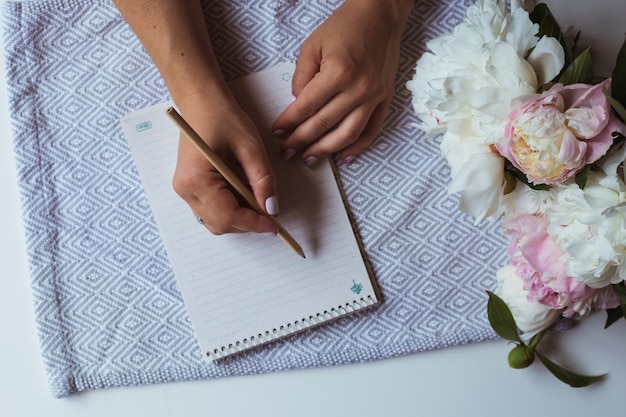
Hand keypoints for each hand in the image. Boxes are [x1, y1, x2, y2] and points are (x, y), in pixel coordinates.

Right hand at [172, 91, 278, 234]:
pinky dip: (231, 208)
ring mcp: (185, 190)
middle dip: (248, 222)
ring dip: (239, 216)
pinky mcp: (189, 188)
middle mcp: (186, 189)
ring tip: (256, 196)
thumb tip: (271, 208)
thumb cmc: (223, 117)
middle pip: (221, 224)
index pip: (228, 216)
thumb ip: (263, 180)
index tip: (275, 226)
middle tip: (270, 210)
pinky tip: (243, 192)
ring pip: (216, 221)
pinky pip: (212, 210)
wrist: (201, 102)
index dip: (254, 224)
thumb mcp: (250, 146)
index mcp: (197, 178)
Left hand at [272, 0, 412, 164]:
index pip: (306, 107)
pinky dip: (358, 147)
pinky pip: (371, 130)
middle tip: (286, 152)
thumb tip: (299, 105)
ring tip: (309, 158)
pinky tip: (342, 157)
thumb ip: (302, 77)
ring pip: (347, 134)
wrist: (380, 16)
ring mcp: (374, 97)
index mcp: (338, 73)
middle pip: (324, 125)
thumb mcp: (312, 45)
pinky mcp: (385, 99)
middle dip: (301, 142)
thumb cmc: (345, 27)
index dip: (288, 123)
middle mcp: (358, 89)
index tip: (277, 132)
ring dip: (326, 150)